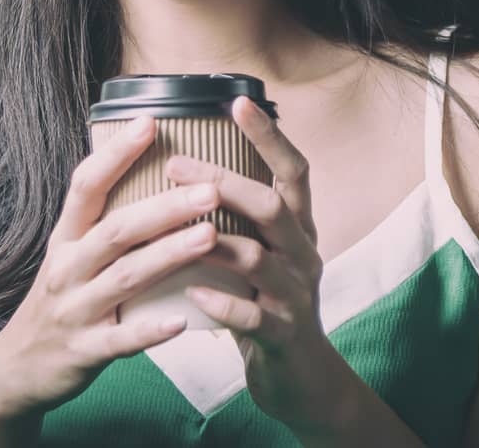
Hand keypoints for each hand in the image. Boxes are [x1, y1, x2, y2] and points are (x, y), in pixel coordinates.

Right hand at [0, 115, 221, 421]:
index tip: (150, 122)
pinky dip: (149, 332)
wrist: (15, 370)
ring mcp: (75, 310)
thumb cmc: (62, 298)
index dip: (116, 154)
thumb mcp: (71, 252)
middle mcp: (67, 268)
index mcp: (66, 237)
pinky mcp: (84, 351)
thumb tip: (155, 165)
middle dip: (164, 207)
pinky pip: (119, 340)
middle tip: (210, 188)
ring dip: (168, 255)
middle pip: (116, 230)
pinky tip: (180, 321)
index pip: (86, 186)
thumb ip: (105, 217)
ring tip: (210, 236)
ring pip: (124, 277)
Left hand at [169, 96, 349, 437]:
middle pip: (272, 207)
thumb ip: (242, 217)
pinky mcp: (282, 336)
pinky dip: (222, 303)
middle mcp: (303, 254)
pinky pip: (251, 317)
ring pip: (259, 259)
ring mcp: (296, 295)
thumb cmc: (267, 302)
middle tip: (176, 165)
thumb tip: (192, 167)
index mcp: (299, 228)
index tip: (237, 102)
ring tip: (174, 228)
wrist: (299, 375)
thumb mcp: (265, 252)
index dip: (270, 136)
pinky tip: (192, 293)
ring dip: (214, 240)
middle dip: (225, 182)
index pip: (294, 171)